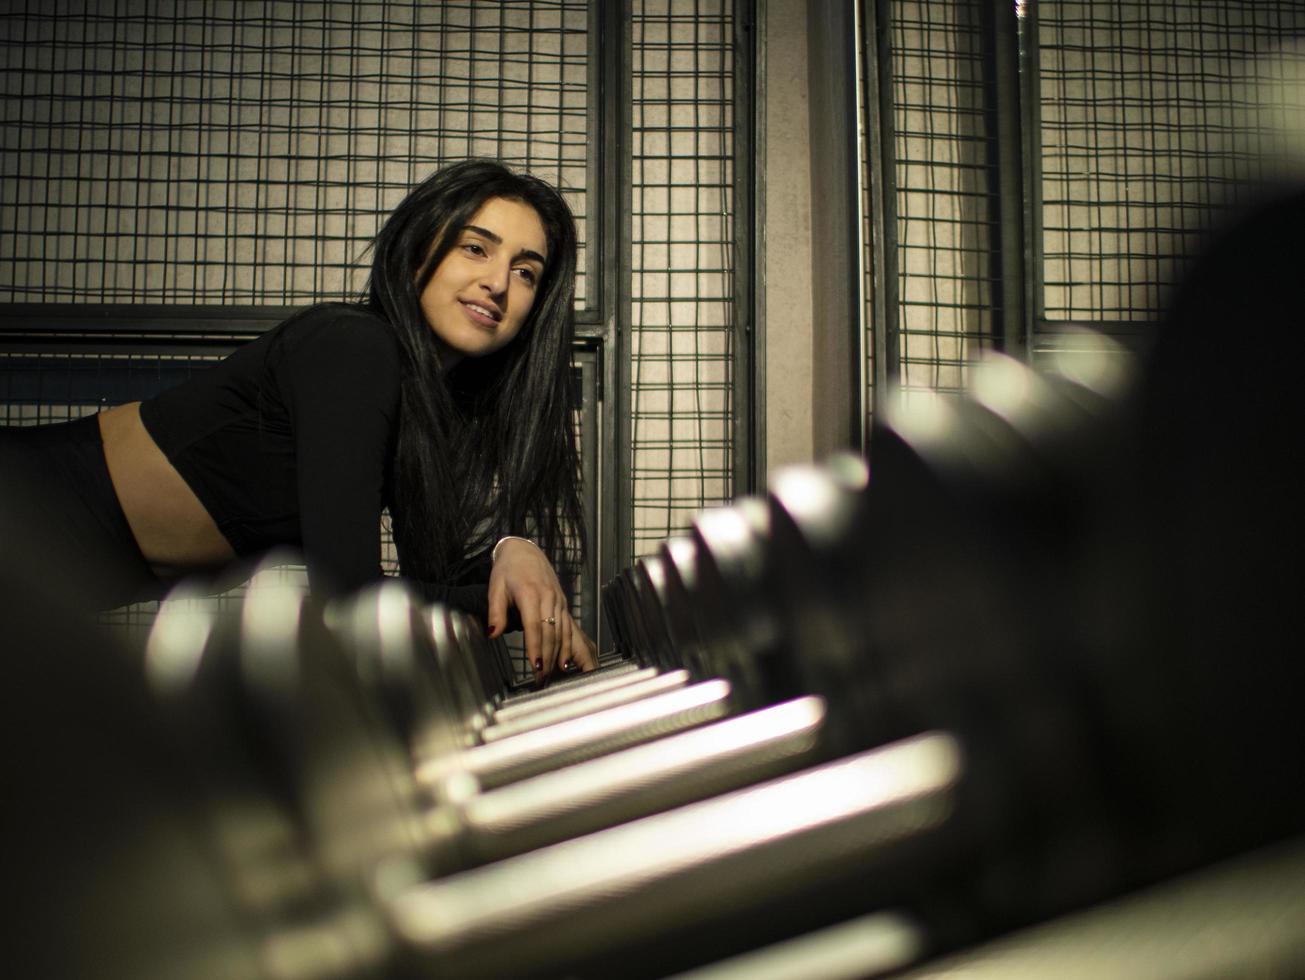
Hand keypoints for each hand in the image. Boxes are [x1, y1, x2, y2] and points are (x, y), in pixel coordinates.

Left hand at [487, 538, 597, 682]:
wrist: (525, 552)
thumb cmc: (508, 570)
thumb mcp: (495, 587)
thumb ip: (495, 611)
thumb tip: (492, 633)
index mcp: (530, 593)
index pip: (534, 626)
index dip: (536, 647)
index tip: (535, 666)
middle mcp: (548, 598)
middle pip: (550, 633)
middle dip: (547, 658)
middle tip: (541, 679)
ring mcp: (558, 600)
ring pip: (562, 632)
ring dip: (558, 655)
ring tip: (552, 675)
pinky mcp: (563, 603)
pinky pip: (568, 627)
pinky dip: (568, 645)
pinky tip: (565, 661)